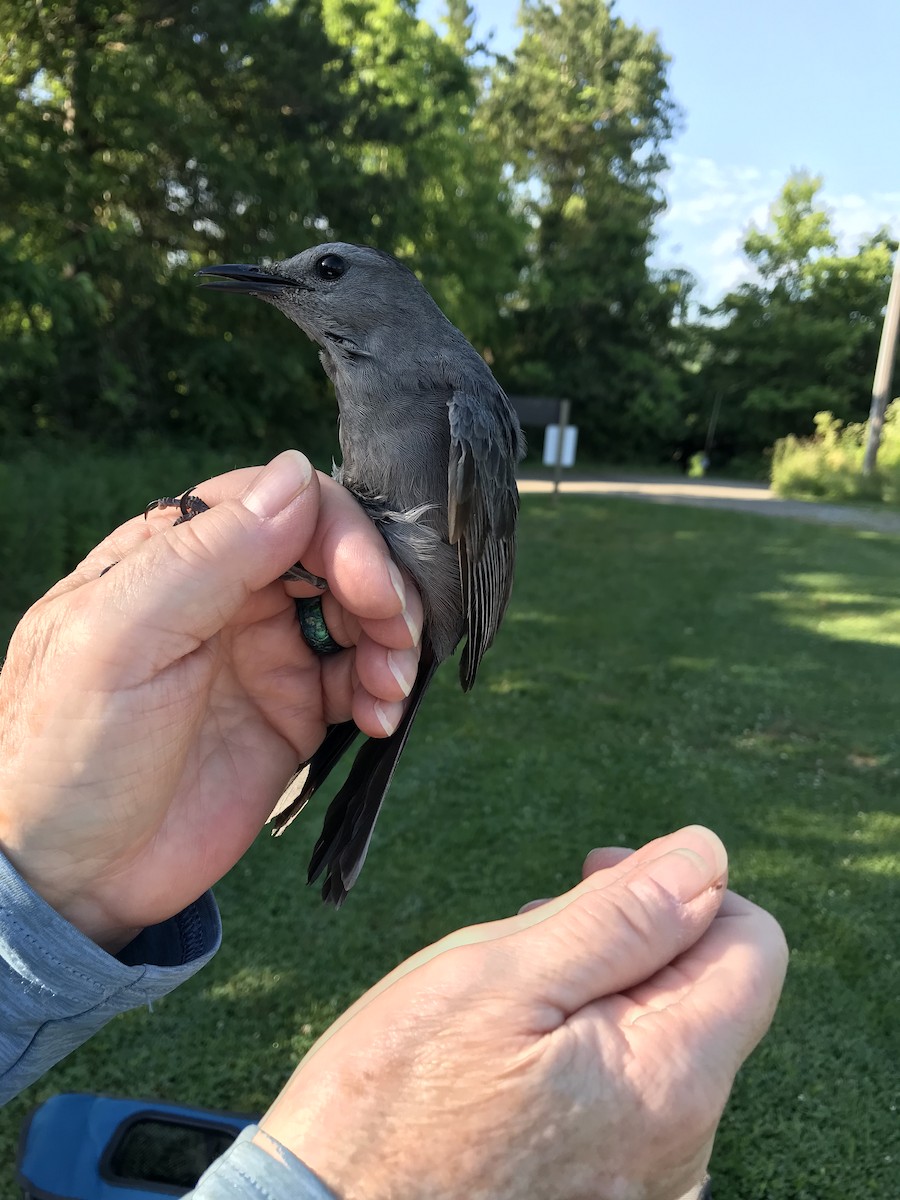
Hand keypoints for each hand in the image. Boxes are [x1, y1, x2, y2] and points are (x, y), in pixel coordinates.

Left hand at [0, 450, 421, 950]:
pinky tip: (380, 717)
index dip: (340, 535)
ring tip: (388, 691)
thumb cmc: (67, 752)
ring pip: (360, 612)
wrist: (74, 878)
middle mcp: (228, 593)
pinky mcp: (293, 713)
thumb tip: (297, 472)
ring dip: (392, 640)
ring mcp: (265, 652)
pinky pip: (361, 678)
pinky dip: (386, 688)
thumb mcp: (120, 640)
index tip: (368, 590)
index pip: (283, 503)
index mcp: (177, 555)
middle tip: (394, 642)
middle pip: (335, 554)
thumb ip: (206, 555)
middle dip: (380, 589)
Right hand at [258, 826, 787, 1199]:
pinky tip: (511, 1052)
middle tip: (530, 938)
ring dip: (598, 984)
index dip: (682, 885)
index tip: (595, 874)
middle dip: (628, 934)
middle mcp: (684, 1141)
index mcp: (672, 1078)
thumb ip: (620, 918)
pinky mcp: (608, 1190)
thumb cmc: (396, 1100)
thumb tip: (706, 858)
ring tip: (510, 999)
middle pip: (704, 986)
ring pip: (658, 1030)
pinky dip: (583, 1041)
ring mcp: (647, 1175)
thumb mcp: (500, 977)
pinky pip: (627, 1085)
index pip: (753, 944)